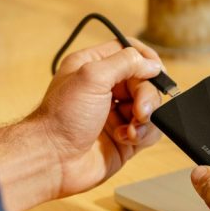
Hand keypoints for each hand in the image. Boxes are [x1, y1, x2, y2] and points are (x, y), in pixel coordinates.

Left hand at [30, 39, 164, 196]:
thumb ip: (126, 62)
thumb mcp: (92, 77)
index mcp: (93, 66)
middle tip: (140, 110)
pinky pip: (149, 130)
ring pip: (150, 106)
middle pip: (144, 81)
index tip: (156, 71)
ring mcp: (116, 114)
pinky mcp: (124, 137)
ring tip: (131, 128)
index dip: (146, 59)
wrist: (53, 160)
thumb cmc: (62, 117)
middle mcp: (105, 88)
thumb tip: (153, 65)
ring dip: (146, 117)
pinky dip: (143, 134)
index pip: (129, 51)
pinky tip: (126, 138)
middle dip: (146, 96)